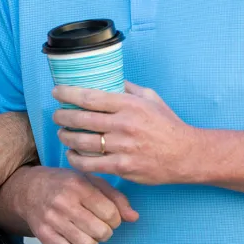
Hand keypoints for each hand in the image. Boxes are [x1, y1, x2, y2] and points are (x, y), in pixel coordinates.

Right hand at [15, 166, 137, 243]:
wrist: (28, 190)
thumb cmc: (64, 184)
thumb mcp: (90, 181)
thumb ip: (115, 197)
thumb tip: (133, 217)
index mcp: (77, 186)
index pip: (110, 214)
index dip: (115, 218)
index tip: (108, 216)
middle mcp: (63, 202)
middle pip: (101, 232)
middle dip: (105, 231)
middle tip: (97, 224)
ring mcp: (51, 220)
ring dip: (92, 241)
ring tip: (86, 231)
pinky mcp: (43, 235)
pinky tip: (76, 240)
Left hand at [53, 82, 201, 184]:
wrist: (187, 155)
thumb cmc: (167, 124)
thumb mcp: (150, 98)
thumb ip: (127, 88)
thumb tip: (105, 76)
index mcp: (129, 104)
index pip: (89, 97)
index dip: (67, 94)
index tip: (56, 92)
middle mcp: (124, 124)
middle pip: (80, 118)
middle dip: (61, 116)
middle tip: (56, 115)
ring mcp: (123, 147)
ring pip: (81, 141)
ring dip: (65, 137)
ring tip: (62, 133)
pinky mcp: (123, 167)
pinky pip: (90, 164)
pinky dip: (75, 159)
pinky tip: (71, 153)